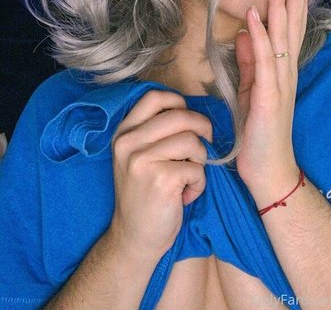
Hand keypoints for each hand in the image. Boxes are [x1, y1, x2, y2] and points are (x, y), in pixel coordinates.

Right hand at [108, 90, 212, 262]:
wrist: (134, 238)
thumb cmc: (145, 193)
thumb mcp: (139, 156)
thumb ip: (157, 132)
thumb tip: (194, 114)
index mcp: (124, 132)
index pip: (154, 97)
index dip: (179, 103)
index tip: (187, 122)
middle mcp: (128, 143)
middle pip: (180, 116)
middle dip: (201, 129)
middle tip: (202, 149)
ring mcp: (142, 161)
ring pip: (191, 141)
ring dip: (200, 160)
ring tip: (189, 177)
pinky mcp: (160, 180)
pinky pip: (196, 168)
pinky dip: (199, 183)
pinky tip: (186, 195)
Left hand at [235, 0, 310, 198]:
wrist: (268, 167)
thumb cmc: (260, 129)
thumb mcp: (251, 88)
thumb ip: (249, 61)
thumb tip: (245, 32)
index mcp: (282, 68)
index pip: (290, 28)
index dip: (291, 0)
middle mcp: (285, 71)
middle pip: (292, 25)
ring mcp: (279, 82)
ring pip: (281, 36)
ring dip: (279, 6)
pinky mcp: (268, 95)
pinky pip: (264, 60)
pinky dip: (260, 36)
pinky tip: (254, 17)